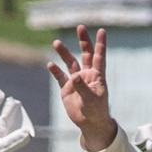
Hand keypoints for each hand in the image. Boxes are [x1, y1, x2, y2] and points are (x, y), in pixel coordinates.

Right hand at [48, 25, 116, 151]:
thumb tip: (75, 76)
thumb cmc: (96, 111)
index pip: (99, 57)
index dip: (100, 44)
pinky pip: (60, 77)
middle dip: (83, 41)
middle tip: (80, 27)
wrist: (90, 123)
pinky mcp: (67, 89)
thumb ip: (82, 87)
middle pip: (85, 54)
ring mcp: (76, 81)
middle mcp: (87, 75)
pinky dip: (55, 70)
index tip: (101, 31)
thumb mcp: (91, 99)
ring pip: (70, 63)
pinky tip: (50, 64)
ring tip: (56, 43)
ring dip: (64, 53)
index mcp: (97, 76)